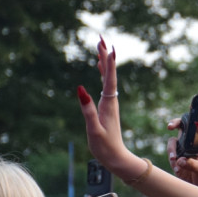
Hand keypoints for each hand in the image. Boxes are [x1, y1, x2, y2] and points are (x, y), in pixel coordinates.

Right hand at [76, 38, 143, 180]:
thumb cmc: (105, 147)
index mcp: (108, 104)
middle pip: (109, 74)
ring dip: (104, 62)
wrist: (116, 158)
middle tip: (101, 37)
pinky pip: (104, 85)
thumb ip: (87, 110)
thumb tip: (81, 89)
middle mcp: (111, 100)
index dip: (108, 63)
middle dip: (104, 56)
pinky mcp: (106, 107)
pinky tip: (99, 68)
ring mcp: (109, 103)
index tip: (107, 46)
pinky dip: (102, 74)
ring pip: (107, 78)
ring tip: (100, 46)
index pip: (109, 79)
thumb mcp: (94, 129)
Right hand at [165, 119, 197, 191]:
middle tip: (170, 129)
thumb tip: (180, 160)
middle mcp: (191, 145)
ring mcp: (182, 152)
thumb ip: (193, 165)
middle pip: (178, 131)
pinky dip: (173, 164)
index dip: (182, 121)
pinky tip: (179, 171)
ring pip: (172, 145)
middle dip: (172, 128)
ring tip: (177, 165)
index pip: (192, 127)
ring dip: (172, 153)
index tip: (172, 125)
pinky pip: (171, 158)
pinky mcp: (176, 161)